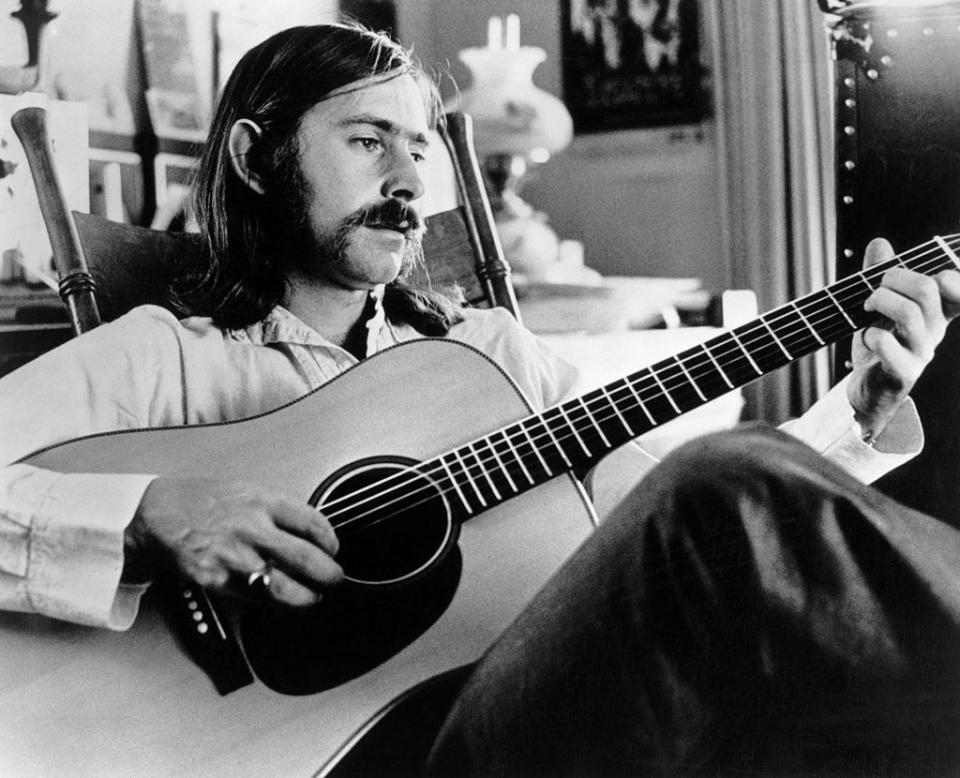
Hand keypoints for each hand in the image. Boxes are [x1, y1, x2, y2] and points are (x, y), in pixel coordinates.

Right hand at [125, 478, 342, 605]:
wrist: (157, 514)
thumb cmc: (201, 501)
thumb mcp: (246, 491)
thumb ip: (277, 511)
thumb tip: (309, 532)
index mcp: (263, 501)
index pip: (313, 523)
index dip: (331, 541)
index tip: (333, 550)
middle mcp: (252, 528)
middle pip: (306, 558)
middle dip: (328, 574)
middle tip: (334, 579)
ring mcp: (235, 556)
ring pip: (284, 587)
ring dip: (306, 597)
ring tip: (313, 597)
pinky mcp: (217, 579)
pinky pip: (255, 597)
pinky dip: (274, 602)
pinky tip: (282, 601)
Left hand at [848, 237, 959, 438]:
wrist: (868, 392)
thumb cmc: (878, 346)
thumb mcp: (878, 306)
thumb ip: (879, 274)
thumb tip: (879, 242)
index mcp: (937, 312)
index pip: (958, 286)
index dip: (946, 272)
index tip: (923, 274)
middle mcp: (935, 331)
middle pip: (927, 288)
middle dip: (893, 278)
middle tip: (875, 289)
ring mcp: (920, 353)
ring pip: (910, 313)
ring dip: (879, 301)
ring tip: (866, 307)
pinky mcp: (902, 373)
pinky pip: (889, 345)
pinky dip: (872, 335)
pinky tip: (867, 336)